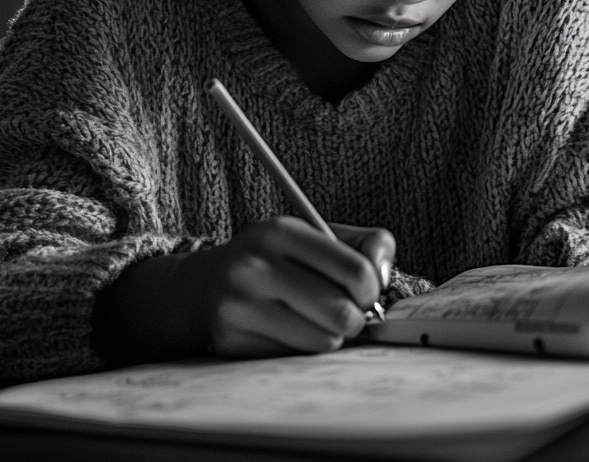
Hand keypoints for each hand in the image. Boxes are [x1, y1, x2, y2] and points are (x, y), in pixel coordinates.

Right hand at [184, 216, 394, 357]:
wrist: (206, 285)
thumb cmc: (277, 259)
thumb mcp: (318, 236)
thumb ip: (366, 244)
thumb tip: (382, 278)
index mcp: (281, 232)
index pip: (355, 270)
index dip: (372, 289)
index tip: (365, 292)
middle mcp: (255, 266)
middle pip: (341, 312)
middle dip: (355, 318)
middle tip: (347, 312)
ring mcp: (240, 305)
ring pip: (322, 341)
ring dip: (332, 337)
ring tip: (318, 321)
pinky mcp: (233, 340)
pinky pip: (295, 357)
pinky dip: (303, 349)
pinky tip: (290, 331)